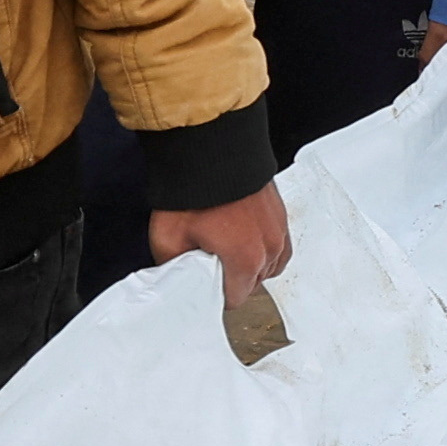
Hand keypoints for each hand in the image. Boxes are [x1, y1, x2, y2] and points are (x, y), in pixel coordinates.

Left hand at [146, 185, 293, 298]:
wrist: (212, 147)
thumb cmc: (195, 188)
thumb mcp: (166, 238)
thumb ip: (173, 267)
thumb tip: (174, 276)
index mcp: (246, 260)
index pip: (235, 298)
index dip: (215, 293)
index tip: (204, 281)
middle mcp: (269, 247)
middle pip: (253, 282)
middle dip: (232, 276)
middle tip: (210, 258)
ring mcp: (278, 228)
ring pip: (268, 264)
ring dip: (249, 261)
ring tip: (226, 244)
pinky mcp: (280, 212)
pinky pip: (278, 244)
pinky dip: (263, 245)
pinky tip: (243, 235)